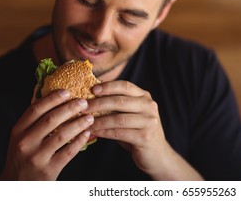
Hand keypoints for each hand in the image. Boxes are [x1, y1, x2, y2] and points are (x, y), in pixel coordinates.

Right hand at [0, 90, 93, 179]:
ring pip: (61, 135)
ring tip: (90, 117)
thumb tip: (57, 99)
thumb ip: (34, 121)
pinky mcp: (48, 170)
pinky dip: (79, 141)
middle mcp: (25, 143)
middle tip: (84, 102)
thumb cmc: (23, 156)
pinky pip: (68, 152)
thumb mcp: (22, 137)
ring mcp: (36, 157)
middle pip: (50, 119)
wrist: (17, 185)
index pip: (35, 109)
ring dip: (78, 124)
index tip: (67, 91)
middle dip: (70, 108)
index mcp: (18, 131)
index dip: (52, 98)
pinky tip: (87, 134)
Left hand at [86, 81, 202, 179]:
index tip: (92, 89)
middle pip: (120, 101)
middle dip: (99, 103)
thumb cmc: (138, 132)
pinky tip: (94, 133)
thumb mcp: (130, 115)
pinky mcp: (145, 137)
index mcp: (144, 97)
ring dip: (99, 121)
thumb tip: (92, 97)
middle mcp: (149, 106)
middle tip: (83, 107)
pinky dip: (104, 132)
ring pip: (118, 118)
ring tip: (85, 122)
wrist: (157, 155)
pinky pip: (119, 133)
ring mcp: (149, 121)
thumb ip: (116, 106)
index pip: (125, 86)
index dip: (108, 86)